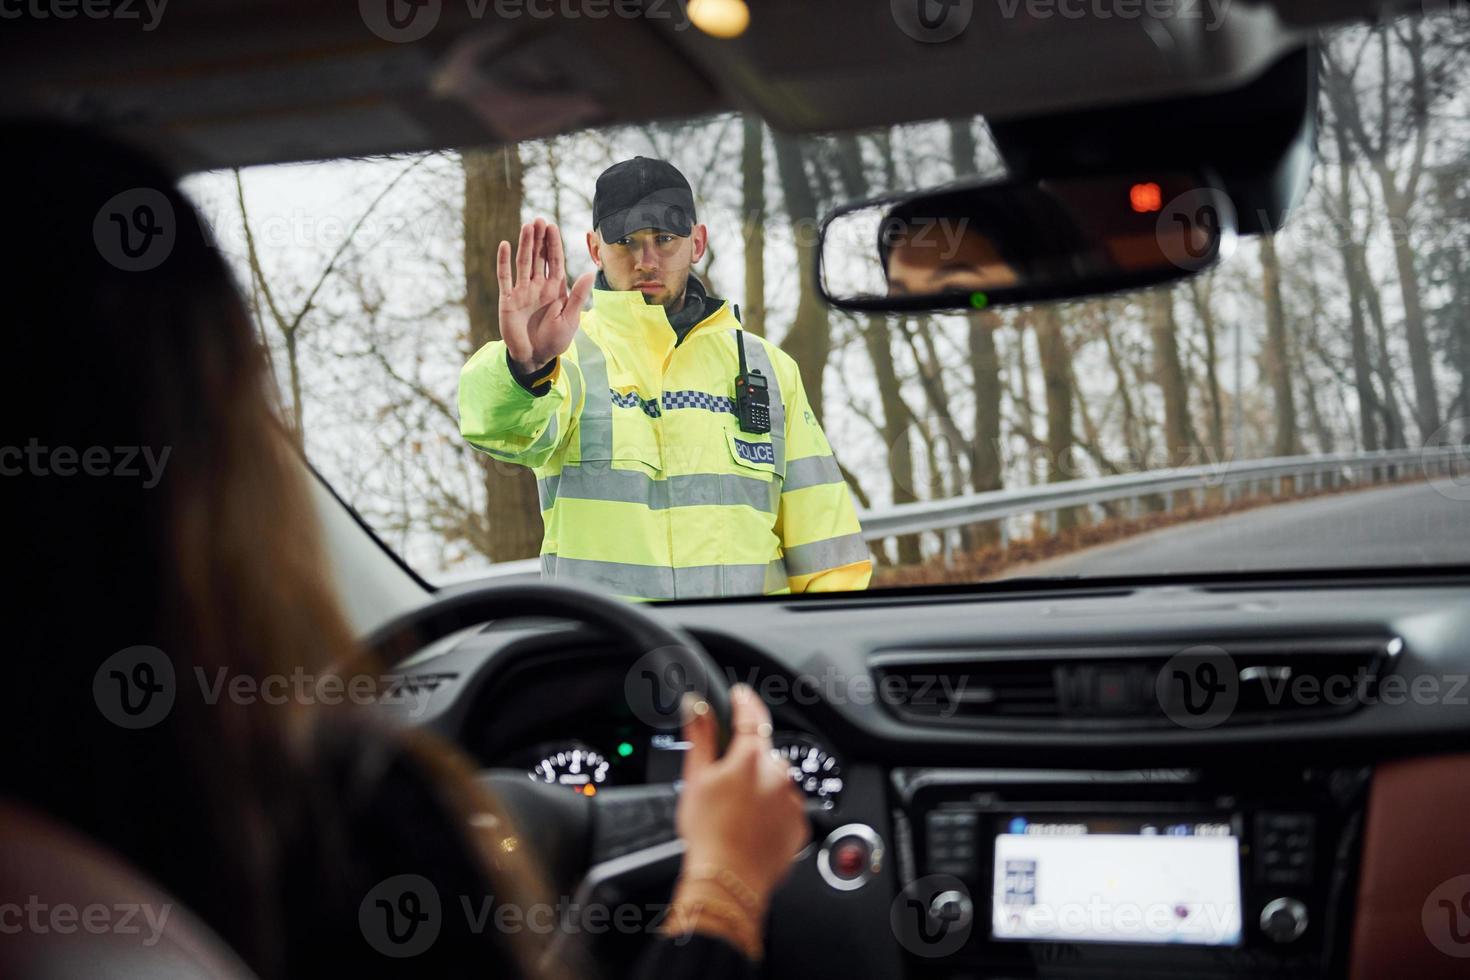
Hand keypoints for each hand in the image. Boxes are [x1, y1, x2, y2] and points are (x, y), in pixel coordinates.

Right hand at [497, 218, 594, 374]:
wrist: (535, 357)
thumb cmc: (555, 340)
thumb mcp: (570, 319)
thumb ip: (577, 295)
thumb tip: (589, 272)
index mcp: (555, 289)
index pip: (554, 261)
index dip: (553, 244)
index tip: (552, 226)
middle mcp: (538, 286)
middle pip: (539, 257)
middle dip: (539, 239)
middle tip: (539, 219)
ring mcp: (522, 291)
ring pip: (523, 262)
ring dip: (525, 244)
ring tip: (527, 226)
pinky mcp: (508, 299)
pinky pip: (505, 277)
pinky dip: (504, 262)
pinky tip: (504, 245)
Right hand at [675, 685, 809, 908]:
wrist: (728, 878)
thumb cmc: (708, 832)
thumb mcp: (695, 778)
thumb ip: (699, 735)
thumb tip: (695, 704)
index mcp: (750, 757)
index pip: (751, 717)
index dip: (745, 702)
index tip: (742, 695)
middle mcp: (777, 774)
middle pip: (762, 754)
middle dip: (747, 761)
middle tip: (724, 784)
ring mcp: (791, 800)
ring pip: (776, 782)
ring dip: (761, 787)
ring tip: (736, 813)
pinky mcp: (799, 825)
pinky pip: (786, 808)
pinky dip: (772, 812)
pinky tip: (751, 826)